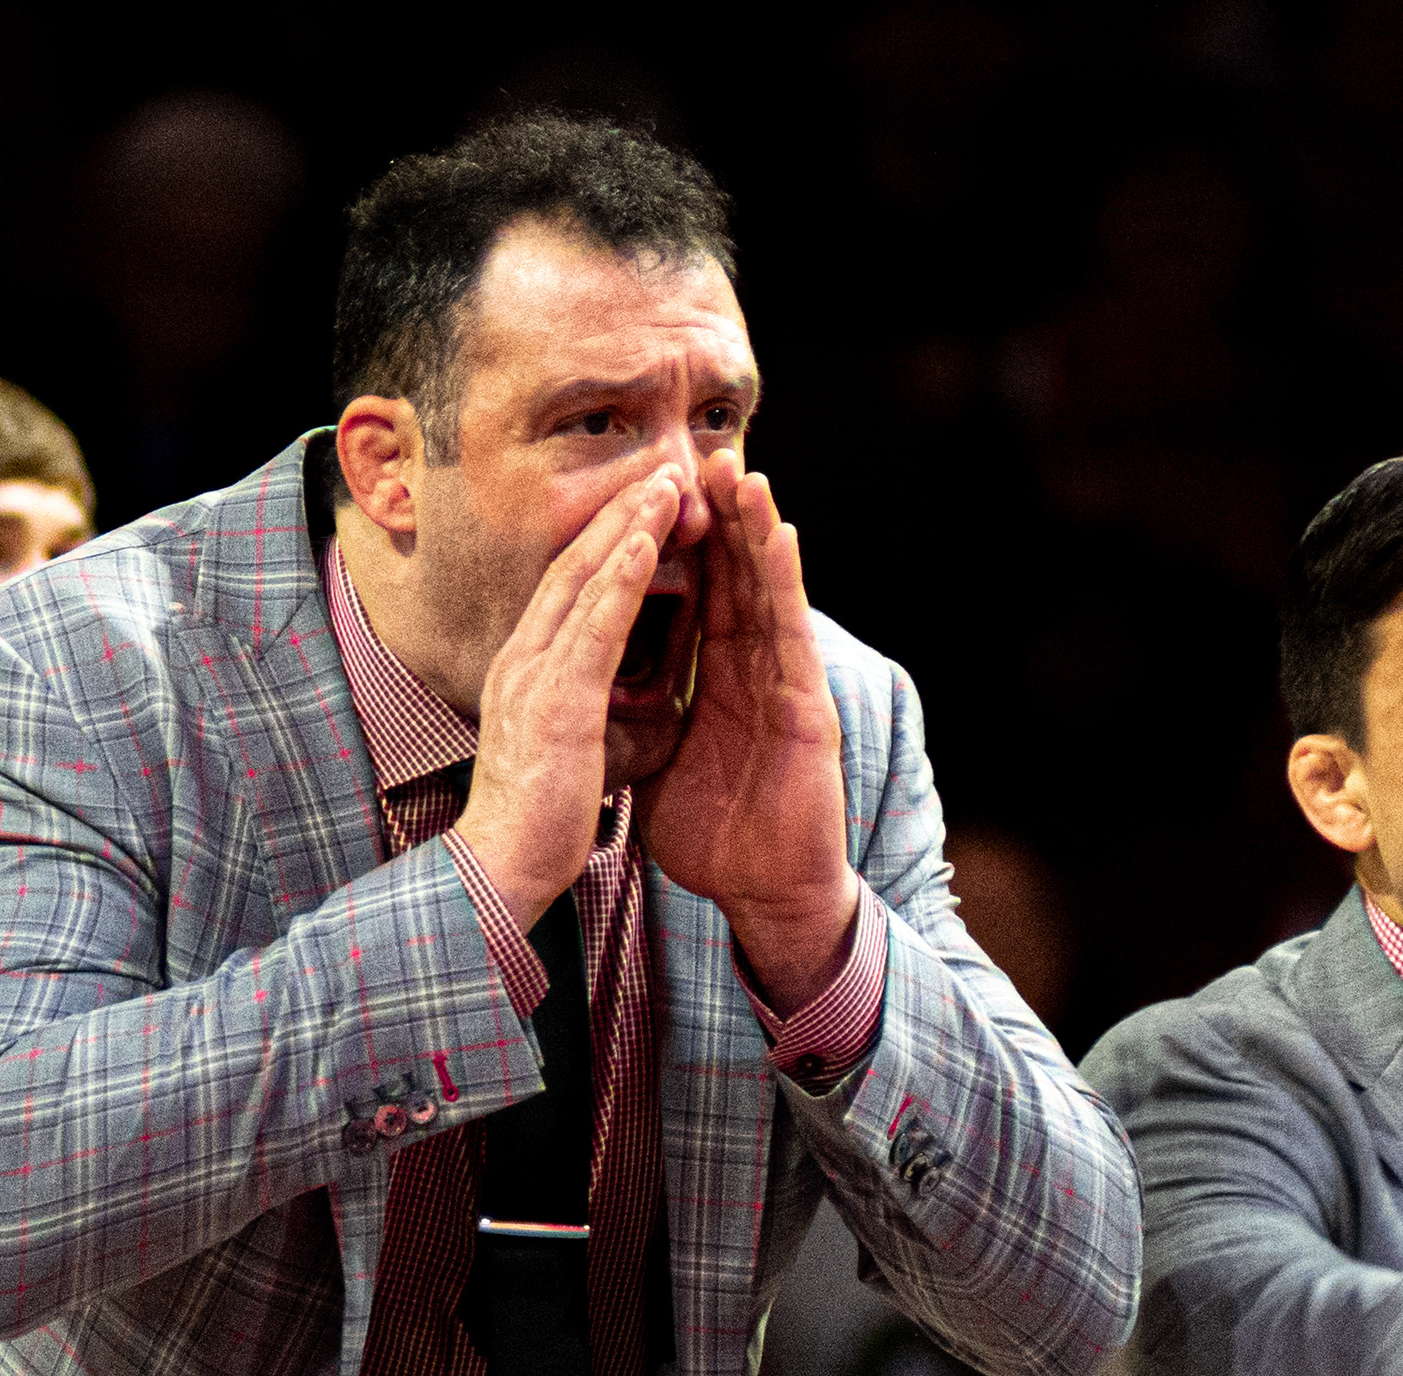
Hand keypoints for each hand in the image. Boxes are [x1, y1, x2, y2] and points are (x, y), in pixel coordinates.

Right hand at [459, 468, 679, 927]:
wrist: (501, 867)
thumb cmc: (539, 818)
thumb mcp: (574, 745)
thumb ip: (599, 703)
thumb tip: (635, 682)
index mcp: (524, 669)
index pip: (567, 588)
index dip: (607, 541)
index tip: (645, 506)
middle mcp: (522, 659)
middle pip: (573, 565)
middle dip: (620, 513)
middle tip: (664, 470)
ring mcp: (534, 675)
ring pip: (585, 580)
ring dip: (630, 527)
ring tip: (668, 484)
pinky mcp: (558, 701)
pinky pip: (595, 626)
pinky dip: (623, 579)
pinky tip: (650, 543)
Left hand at [642, 457, 859, 1005]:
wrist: (765, 895)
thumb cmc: (720, 837)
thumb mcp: (661, 765)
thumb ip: (640, 723)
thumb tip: (595, 704)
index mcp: (717, 682)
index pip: (698, 595)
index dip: (681, 543)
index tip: (660, 489)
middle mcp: (754, 674)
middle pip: (735, 579)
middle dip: (720, 518)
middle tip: (704, 453)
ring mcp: (784, 688)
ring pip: (768, 594)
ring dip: (757, 531)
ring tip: (743, 473)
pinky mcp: (807, 710)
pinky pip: (793, 637)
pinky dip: (787, 585)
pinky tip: (780, 537)